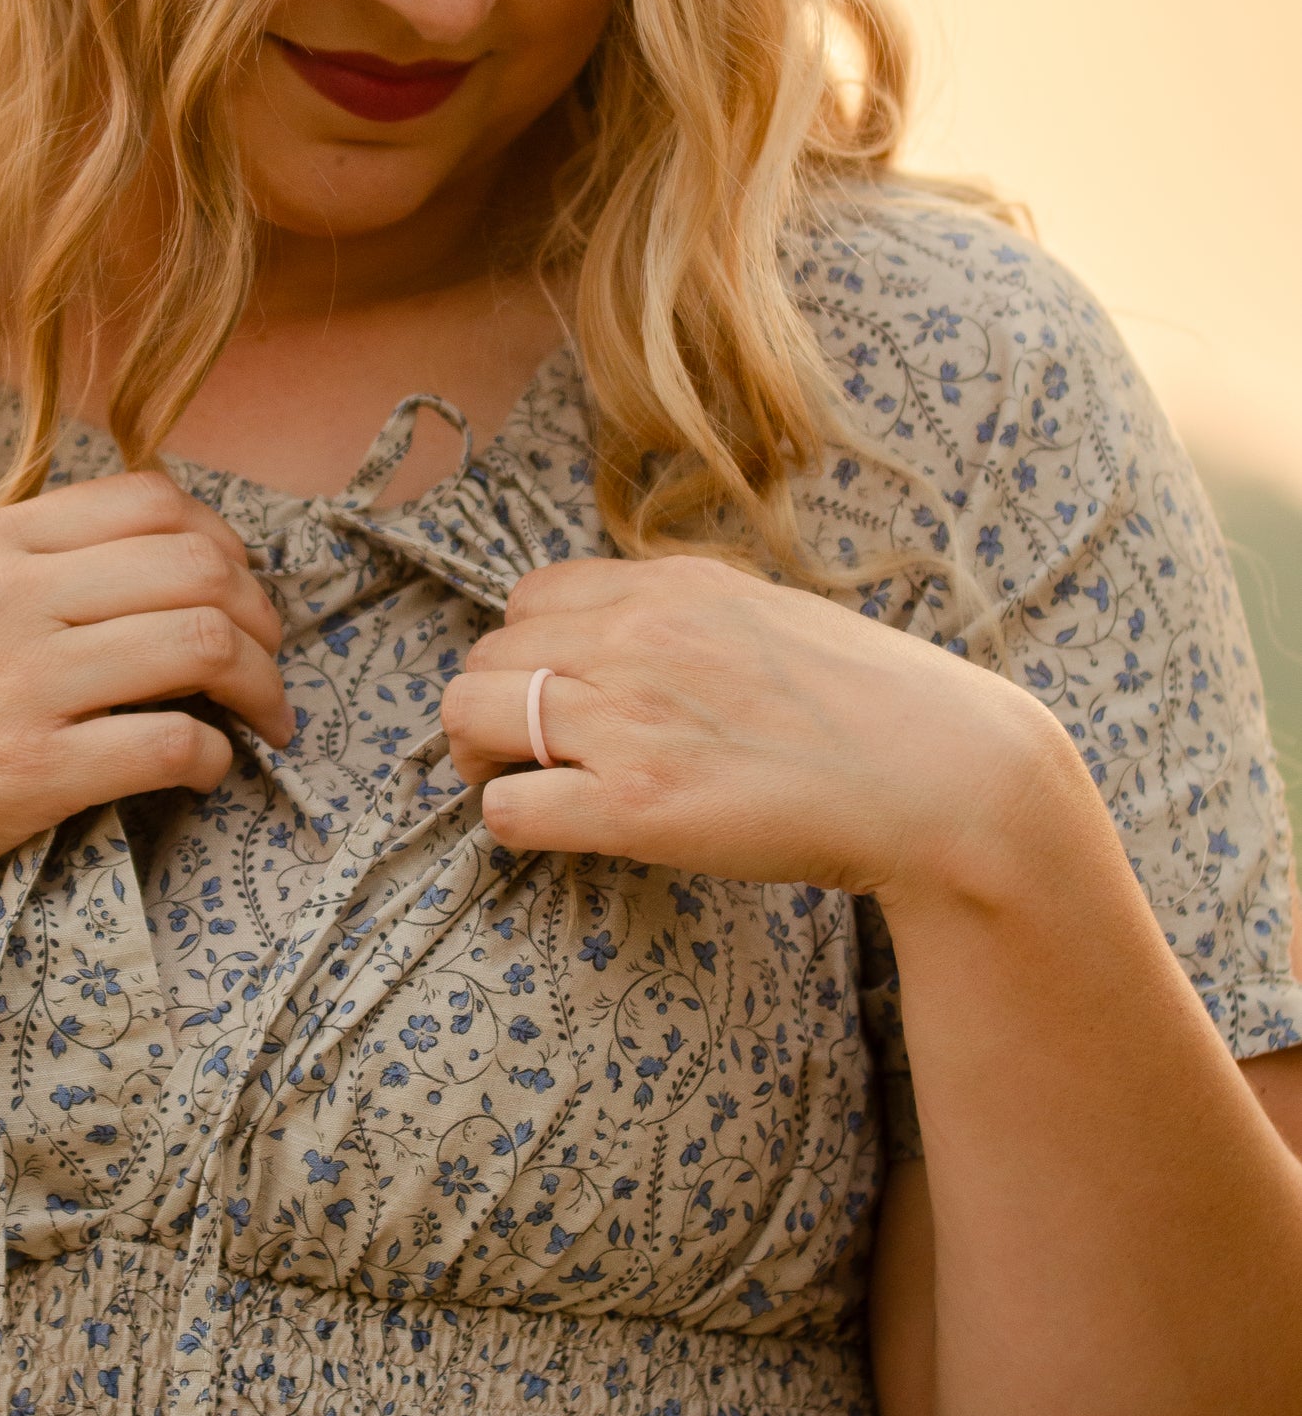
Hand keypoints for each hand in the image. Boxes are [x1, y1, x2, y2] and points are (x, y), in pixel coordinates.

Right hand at [0, 470, 291, 953]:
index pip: (157, 500)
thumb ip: (24, 561)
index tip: (239, 592)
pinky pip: (172, 745)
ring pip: (203, 645)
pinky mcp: (29, 774)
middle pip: (202, 568)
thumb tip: (148, 555)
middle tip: (269, 664)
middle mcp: (8, 595)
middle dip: (263, 618)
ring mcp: (20, 683)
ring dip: (261, 686)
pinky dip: (215, 758)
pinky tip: (207, 771)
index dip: (227, 544)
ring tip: (265, 719)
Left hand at [440, 554, 1062, 901]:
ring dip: (479, 757)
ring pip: (472, 717)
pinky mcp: (634, 807)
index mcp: (672, 585)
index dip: (523, 647)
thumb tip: (631, 637)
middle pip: (487, 654)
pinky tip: (552, 830)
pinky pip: (510, 809)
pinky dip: (512, 820)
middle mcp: (636, 638)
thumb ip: (692, 616)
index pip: (530, 595)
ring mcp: (628, 720)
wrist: (944, 776)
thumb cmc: (875, 705)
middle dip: (488, 703)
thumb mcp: (773, 614)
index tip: (544, 687)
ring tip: (511, 783)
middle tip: (514, 749)